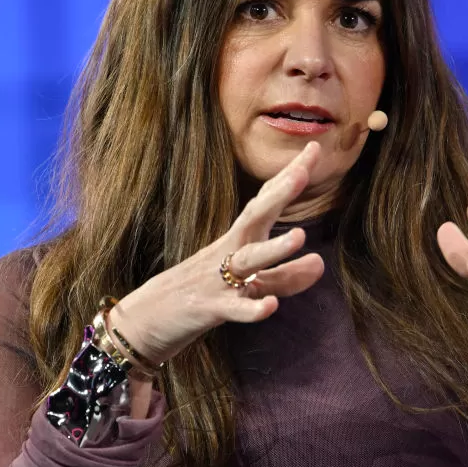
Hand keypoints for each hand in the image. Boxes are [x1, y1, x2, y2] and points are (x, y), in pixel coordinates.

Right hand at [110, 142, 325, 365]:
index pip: (266, 201)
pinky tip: (270, 306)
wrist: (147, 318)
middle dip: (280, 194)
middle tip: (304, 170)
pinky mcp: (210, 308)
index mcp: (238, 239)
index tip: (315, 148)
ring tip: (300, 237)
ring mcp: (218, 278)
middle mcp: (229, 251)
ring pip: (248, 260)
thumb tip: (320, 264)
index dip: (289, 176)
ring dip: (274, 249)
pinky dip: (251, 308)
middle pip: (256, 217)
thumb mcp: (248, 283)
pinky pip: (234, 308)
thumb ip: (284, 276)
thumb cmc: (204, 293)